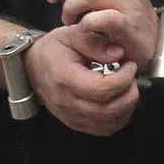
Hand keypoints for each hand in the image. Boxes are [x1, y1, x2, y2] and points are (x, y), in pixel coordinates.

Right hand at [24, 25, 138, 136]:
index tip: (129, 64)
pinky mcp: (75, 123)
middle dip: (129, 93)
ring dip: (126, 107)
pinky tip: (120, 100)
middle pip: (107, 110)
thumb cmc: (53, 48)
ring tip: (127, 87)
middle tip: (132, 76)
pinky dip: (118, 118)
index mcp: (65, 78)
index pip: (101, 89)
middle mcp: (66, 102)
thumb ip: (96, 42)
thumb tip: (120, 53)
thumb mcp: (72, 34)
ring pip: (108, 123)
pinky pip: (103, 129)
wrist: (31, 66)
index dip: (123, 78)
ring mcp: (70, 116)